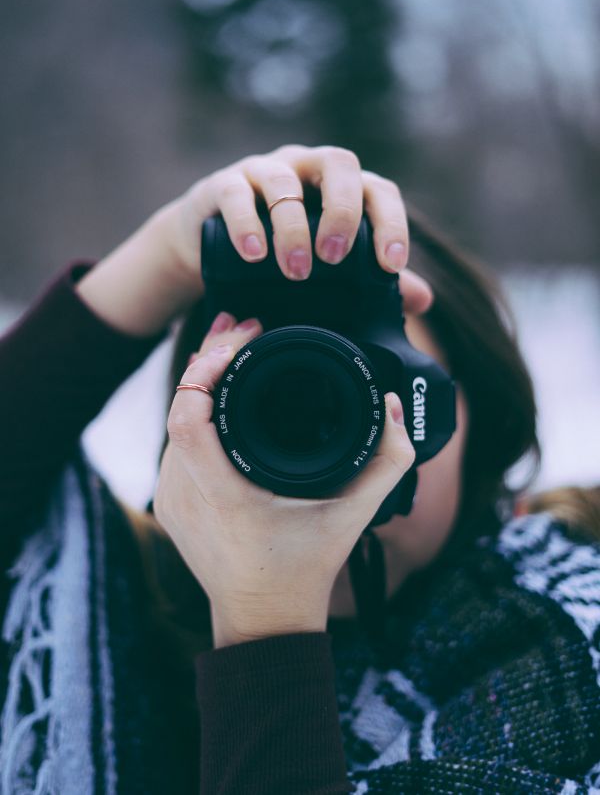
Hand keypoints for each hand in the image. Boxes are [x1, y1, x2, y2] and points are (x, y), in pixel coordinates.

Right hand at [75, 144, 431, 336]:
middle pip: (338, 164)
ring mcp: (262, 171)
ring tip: (296, 271)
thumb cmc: (277, 252)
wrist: (206, 246)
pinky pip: (235, 193)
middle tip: (335, 258)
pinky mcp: (222, 184)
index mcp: (339, 186)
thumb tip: (423, 301)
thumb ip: (371, 279)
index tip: (391, 265)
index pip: (377, 189)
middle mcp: (305, 168)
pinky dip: (246, 224)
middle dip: (343, 211)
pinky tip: (254, 255)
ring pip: (284, 182)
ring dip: (293, 228)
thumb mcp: (325, 267)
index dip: (390, 222)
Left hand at [153, 313, 414, 647]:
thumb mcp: (354, 515)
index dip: (207, 368)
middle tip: (241, 326)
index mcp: (223, 495)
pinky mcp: (168, 503)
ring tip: (233, 350)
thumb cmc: (306, 570)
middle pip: (177, 406)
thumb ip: (388, 461)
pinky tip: (219, 394)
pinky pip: (174, 443)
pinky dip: (195, 412)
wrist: (263, 621)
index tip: (242, 339)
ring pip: (173, 422)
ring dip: (201, 384)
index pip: (188, 416)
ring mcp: (171, 500)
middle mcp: (186, 495)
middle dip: (208, 359)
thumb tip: (392, 407)